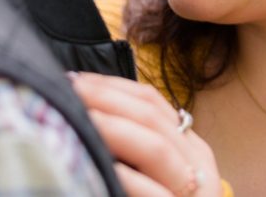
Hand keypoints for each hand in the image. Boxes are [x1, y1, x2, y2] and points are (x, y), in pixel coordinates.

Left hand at [71, 71, 221, 196]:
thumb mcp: (152, 173)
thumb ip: (133, 146)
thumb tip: (85, 107)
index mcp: (189, 146)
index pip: (152, 102)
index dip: (112, 86)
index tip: (74, 80)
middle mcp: (197, 163)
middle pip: (151, 118)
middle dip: (107, 100)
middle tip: (69, 92)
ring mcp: (193, 191)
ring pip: (155, 148)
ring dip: (113, 129)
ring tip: (79, 118)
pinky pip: (153, 194)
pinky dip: (126, 178)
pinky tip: (102, 168)